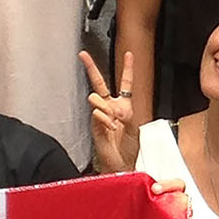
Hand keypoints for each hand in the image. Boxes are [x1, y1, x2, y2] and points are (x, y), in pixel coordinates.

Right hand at [85, 53, 139, 175]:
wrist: (123, 164)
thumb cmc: (131, 147)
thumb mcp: (136, 126)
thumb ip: (126, 113)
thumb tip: (112, 106)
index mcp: (125, 105)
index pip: (126, 83)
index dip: (128, 68)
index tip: (129, 54)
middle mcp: (111, 107)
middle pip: (100, 83)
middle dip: (90, 68)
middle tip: (82, 55)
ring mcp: (101, 115)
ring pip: (97, 98)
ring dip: (106, 107)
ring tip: (114, 122)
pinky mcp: (94, 124)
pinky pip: (97, 113)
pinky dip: (105, 119)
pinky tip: (111, 127)